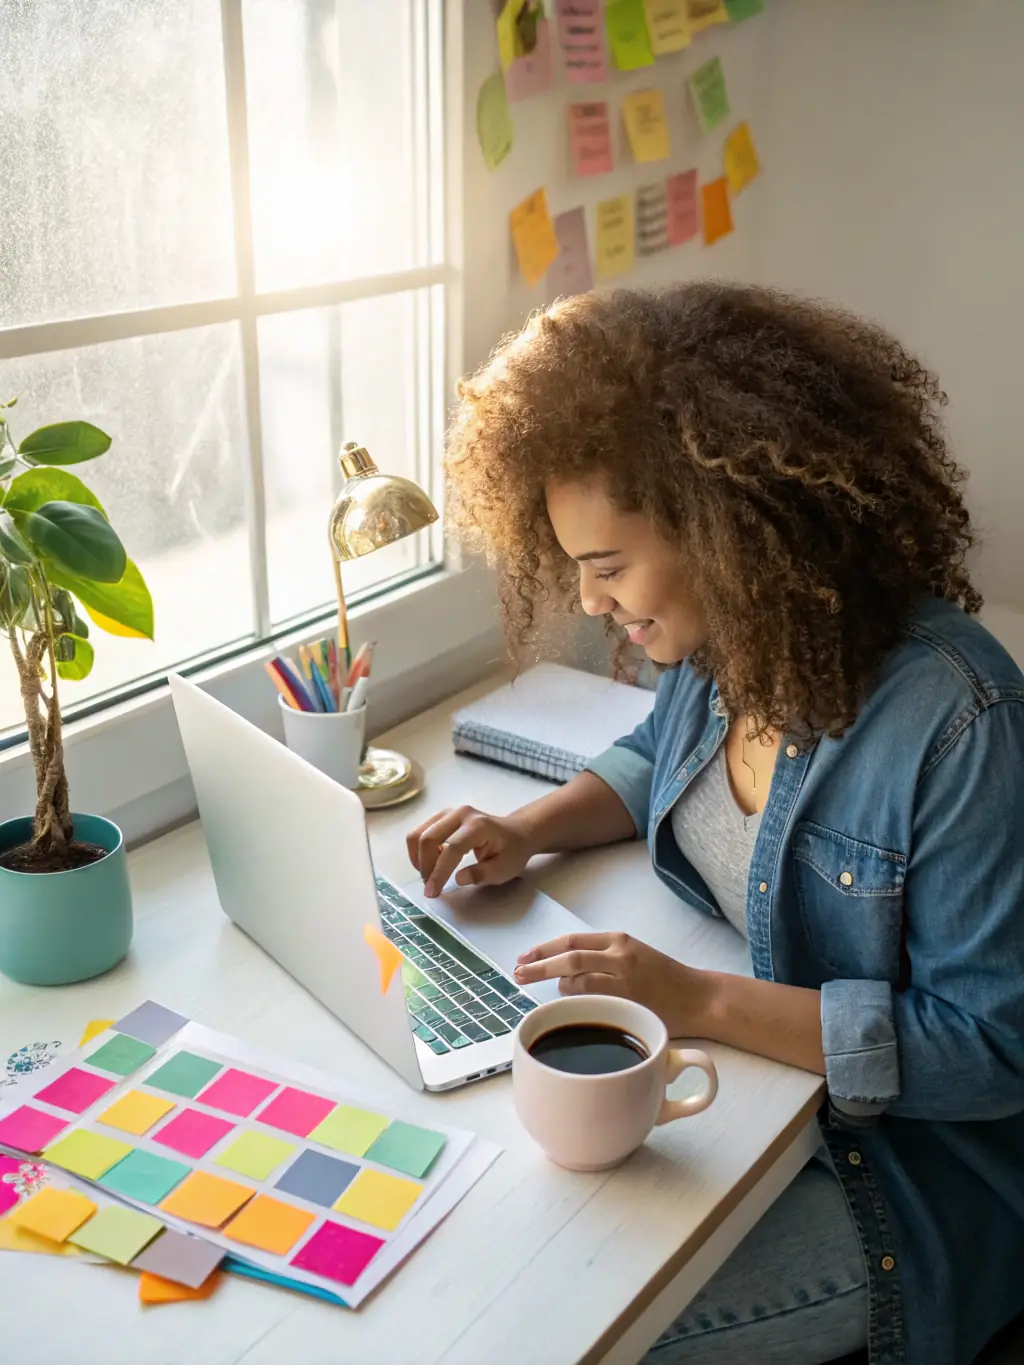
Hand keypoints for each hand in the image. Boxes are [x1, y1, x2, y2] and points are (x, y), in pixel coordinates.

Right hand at [406, 805, 536, 897]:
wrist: (516, 832)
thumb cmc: (512, 851)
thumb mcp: (505, 869)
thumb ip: (483, 874)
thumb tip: (459, 879)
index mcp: (479, 826)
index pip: (451, 848)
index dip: (439, 872)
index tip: (432, 892)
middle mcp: (461, 814)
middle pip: (428, 838)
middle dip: (425, 866)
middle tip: (430, 887)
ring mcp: (449, 812)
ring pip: (419, 834)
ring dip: (418, 858)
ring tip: (429, 875)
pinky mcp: (442, 816)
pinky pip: (421, 832)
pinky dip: (419, 850)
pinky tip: (432, 862)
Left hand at [513, 931, 705, 1035]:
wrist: (700, 997)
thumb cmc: (667, 980)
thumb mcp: (634, 957)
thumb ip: (604, 960)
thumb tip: (565, 973)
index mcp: (619, 940)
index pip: (572, 940)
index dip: (544, 949)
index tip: (524, 957)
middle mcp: (619, 953)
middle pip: (567, 955)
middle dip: (537, 964)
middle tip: (517, 974)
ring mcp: (623, 977)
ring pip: (575, 978)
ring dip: (559, 988)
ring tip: (558, 997)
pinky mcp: (628, 999)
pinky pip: (590, 999)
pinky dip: (576, 1002)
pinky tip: (575, 1009)